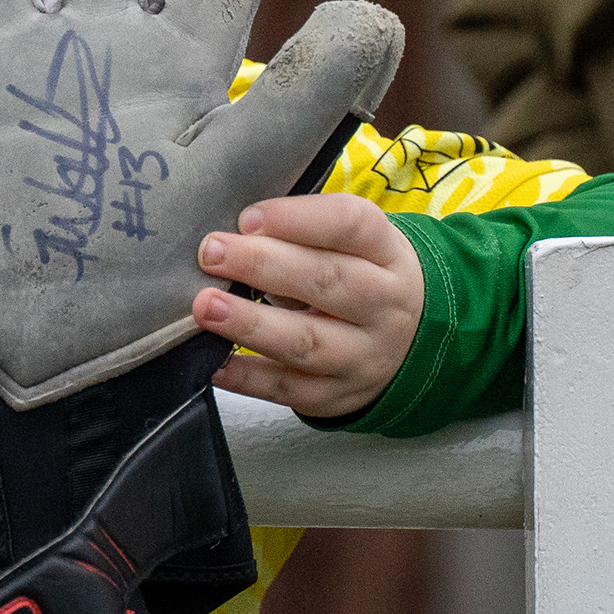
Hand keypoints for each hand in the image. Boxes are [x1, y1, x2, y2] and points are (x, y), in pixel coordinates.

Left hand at [192, 193, 422, 418]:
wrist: (408, 343)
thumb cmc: (357, 276)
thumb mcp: (350, 244)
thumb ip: (300, 231)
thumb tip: (231, 231)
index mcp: (386, 252)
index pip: (350, 225)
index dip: (297, 219)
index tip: (247, 218)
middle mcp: (384, 304)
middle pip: (326, 281)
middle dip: (262, 265)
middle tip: (211, 254)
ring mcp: (364, 355)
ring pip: (306, 341)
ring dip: (250, 324)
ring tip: (206, 307)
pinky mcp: (337, 394)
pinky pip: (288, 389)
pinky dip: (246, 377)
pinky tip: (214, 362)